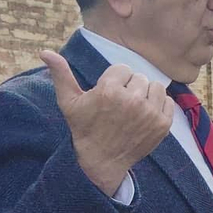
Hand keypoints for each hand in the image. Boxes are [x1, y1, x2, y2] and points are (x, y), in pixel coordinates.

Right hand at [42, 51, 172, 196]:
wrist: (101, 161)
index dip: (114, 81)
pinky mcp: (163, 124)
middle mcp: (132, 100)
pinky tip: (144, 115)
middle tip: (119, 104)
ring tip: (133, 107)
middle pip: (139, 77)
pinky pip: (167, 101)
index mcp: (110, 91)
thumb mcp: (69, 102)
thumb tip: (45, 52)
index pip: (122, 69)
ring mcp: (150, 113)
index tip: (108, 95)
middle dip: (129, 87)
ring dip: (146, 94)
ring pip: (155, 86)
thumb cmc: (84, 128)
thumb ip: (61, 74)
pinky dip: (158, 105)